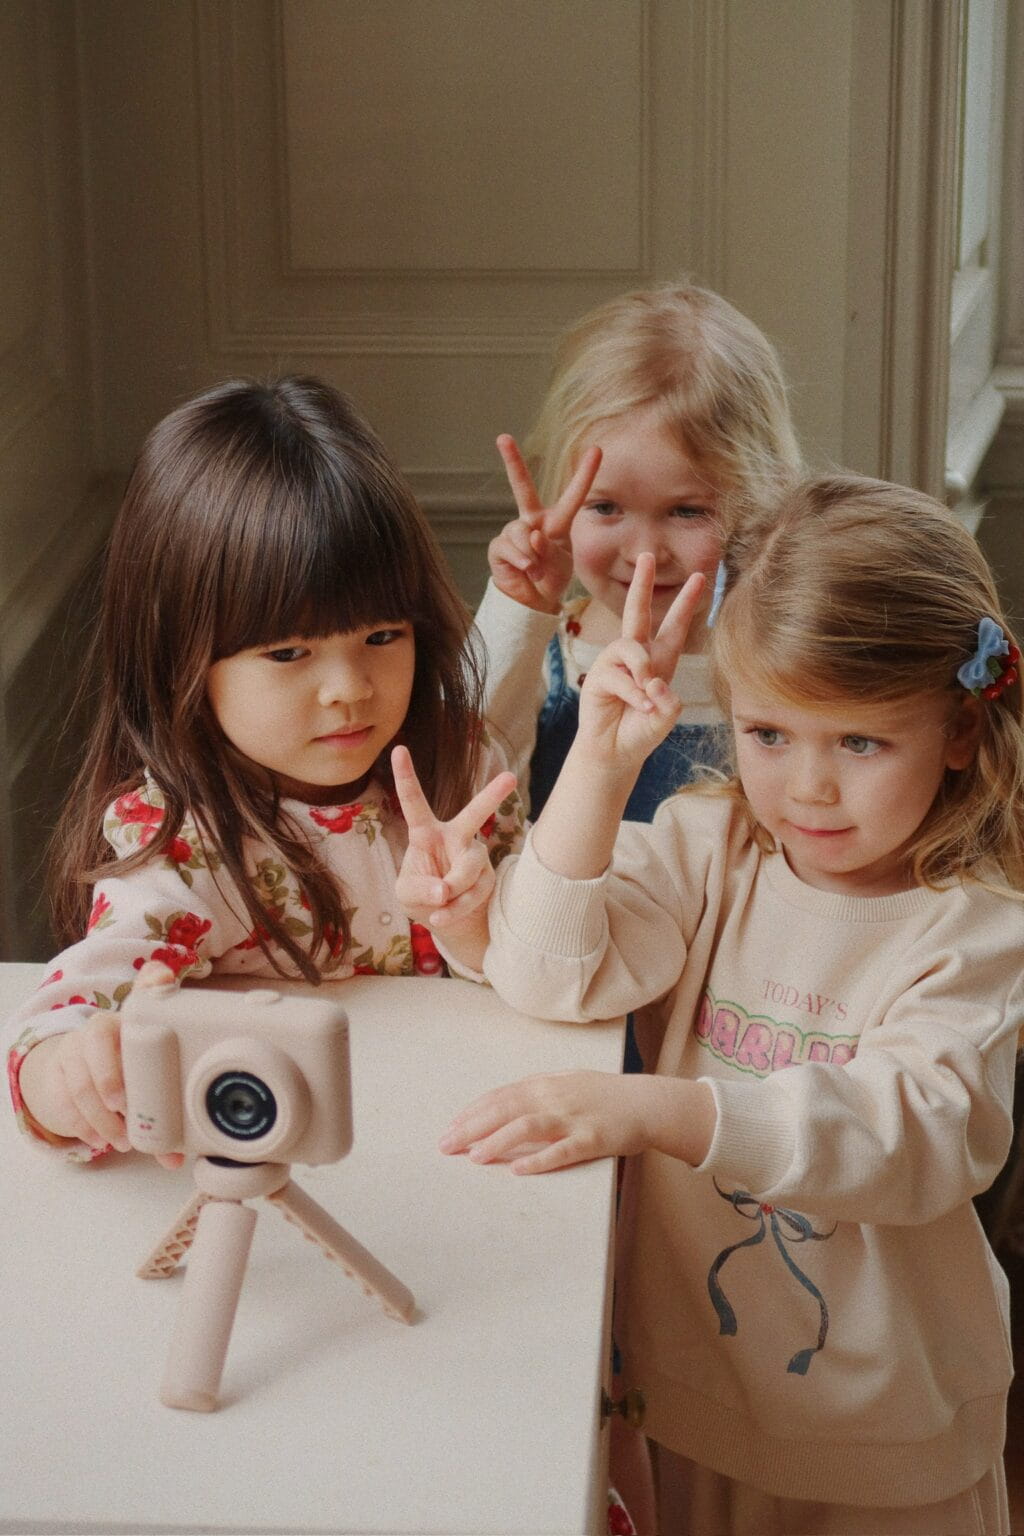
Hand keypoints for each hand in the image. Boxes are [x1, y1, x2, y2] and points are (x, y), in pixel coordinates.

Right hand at [18, 963, 183, 1167]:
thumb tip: (181, 1152)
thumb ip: (169, 1105)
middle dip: (113, 1079)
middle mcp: (103, 1025)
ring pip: (81, 1078)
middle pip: (100, 1040)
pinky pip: (63, 1097)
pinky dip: (83, 1124)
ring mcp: (75, 1047)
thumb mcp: (153, 1078)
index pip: (145, 985)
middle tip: (129, 1111)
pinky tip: (99, 1139)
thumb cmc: (130, 1073)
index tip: (163, 987)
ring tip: (122, 1140)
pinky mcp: (57, 1071)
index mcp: (135, 1016)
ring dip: (102, 1115)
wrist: (84, 1073)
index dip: (153, 984)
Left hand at [392, 744, 515, 932]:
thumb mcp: (406, 894)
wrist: (448, 921)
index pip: (414, 802)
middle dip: (492, 796)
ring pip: (469, 868)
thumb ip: (418, 889)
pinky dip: (457, 908)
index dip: (406, 776)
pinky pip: (475, 891)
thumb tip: (443, 890)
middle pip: (475, 814)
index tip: (399, 748)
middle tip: (510, 778)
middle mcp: (455, 837)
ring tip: (438, 908)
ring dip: (452, 892)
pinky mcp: (488, 876)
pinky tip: (444, 915)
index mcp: (426, 833)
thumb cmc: (421, 897)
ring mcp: (475, 856)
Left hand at [439, 1070, 654, 1173]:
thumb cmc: (606, 1095)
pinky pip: (561, 1151)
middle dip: (472, 1127)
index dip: (473, 1112)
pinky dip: (537, 1160)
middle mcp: (555, 1097)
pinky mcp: (593, 1139)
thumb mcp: (568, 1083)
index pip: (500, 1096)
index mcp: (546, 1084)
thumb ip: (538, 1091)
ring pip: (528, 1126)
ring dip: (497, 1141)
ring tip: (473, 1156)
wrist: (648, 1103)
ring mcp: (574, 1118)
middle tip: (445, 1144)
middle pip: (505, 1109)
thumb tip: (505, 1102)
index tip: (450, 1126)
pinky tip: (517, 1171)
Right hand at [487, 435, 601, 612]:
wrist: (532, 602)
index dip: (585, 473)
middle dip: (512, 461)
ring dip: (533, 554)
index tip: (597, 450)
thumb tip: (532, 536)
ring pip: (522, 533)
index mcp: (555, 522)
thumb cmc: (551, 578)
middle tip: (503, 437)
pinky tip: (527, 571)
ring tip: (537, 570)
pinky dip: (522, 561)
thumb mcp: (561, 563)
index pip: (573, 495)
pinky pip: (510, 547)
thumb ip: (550, 548)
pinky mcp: (499, 547)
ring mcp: (514, 533)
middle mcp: (532, 521)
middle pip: (522, 487)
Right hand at [577, 553, 705, 770]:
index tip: (699, 576)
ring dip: (642, 670)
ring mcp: (615, 664)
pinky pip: (619, 675)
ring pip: (631, 646)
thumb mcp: (666, 715)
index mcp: (659, 660)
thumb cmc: (642, 731)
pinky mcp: (599, 677)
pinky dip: (632, 693)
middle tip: (647, 555)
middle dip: (642, 583)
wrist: (616, 753)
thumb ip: (667, 699)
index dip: (686, 601)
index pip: (674, 625)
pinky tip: (638, 707)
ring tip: (647, 695)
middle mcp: (636, 657)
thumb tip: (651, 681)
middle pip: (637, 611)